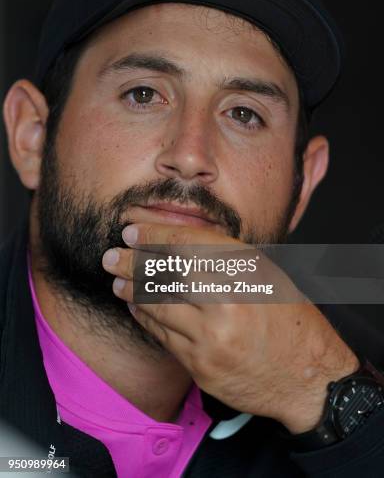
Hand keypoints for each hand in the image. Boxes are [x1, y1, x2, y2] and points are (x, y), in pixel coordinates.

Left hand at [102, 223, 358, 432]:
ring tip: (118, 280)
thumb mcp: (268, 277)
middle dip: (133, 263)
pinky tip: (136, 307)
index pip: (188, 244)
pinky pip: (163, 336)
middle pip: (166, 274)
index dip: (155, 235)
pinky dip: (146, 318)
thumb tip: (181, 245)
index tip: (133, 231)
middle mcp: (227, 302)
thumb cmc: (292, 322)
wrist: (309, 379)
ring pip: (158, 306)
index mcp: (247, 272)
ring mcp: (211, 337)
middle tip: (112, 256)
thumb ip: (227, 260)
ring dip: (133, 291)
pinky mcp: (201, 366)